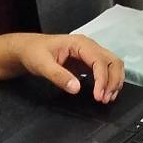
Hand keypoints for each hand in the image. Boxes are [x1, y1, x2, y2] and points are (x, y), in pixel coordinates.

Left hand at [9, 33, 124, 101]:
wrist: (28, 49)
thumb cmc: (34, 53)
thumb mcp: (42, 65)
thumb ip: (59, 76)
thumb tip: (76, 88)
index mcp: (79, 43)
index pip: (99, 61)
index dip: (102, 79)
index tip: (98, 96)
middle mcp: (89, 46)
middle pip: (112, 61)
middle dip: (112, 81)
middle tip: (104, 99)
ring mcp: (90, 53)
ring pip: (113, 64)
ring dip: (114, 81)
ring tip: (107, 98)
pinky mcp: (89, 61)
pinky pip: (106, 69)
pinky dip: (110, 81)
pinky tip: (105, 93)